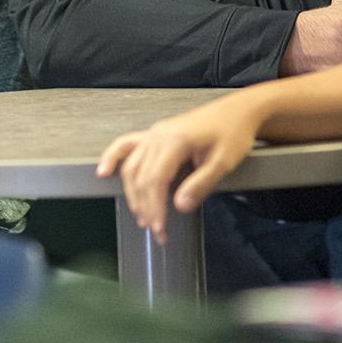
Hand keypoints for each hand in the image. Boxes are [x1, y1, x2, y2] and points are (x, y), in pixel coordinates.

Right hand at [96, 94, 265, 242]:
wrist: (238, 112)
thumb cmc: (233, 131)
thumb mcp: (224, 162)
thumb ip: (200, 185)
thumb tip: (180, 205)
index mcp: (175, 140)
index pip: (156, 180)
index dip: (155, 208)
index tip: (161, 228)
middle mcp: (159, 135)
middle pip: (140, 177)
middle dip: (145, 208)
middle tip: (156, 230)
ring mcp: (154, 133)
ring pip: (131, 166)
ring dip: (133, 194)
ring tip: (142, 216)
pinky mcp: (155, 134)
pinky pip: (126, 145)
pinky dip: (112, 158)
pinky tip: (104, 171)